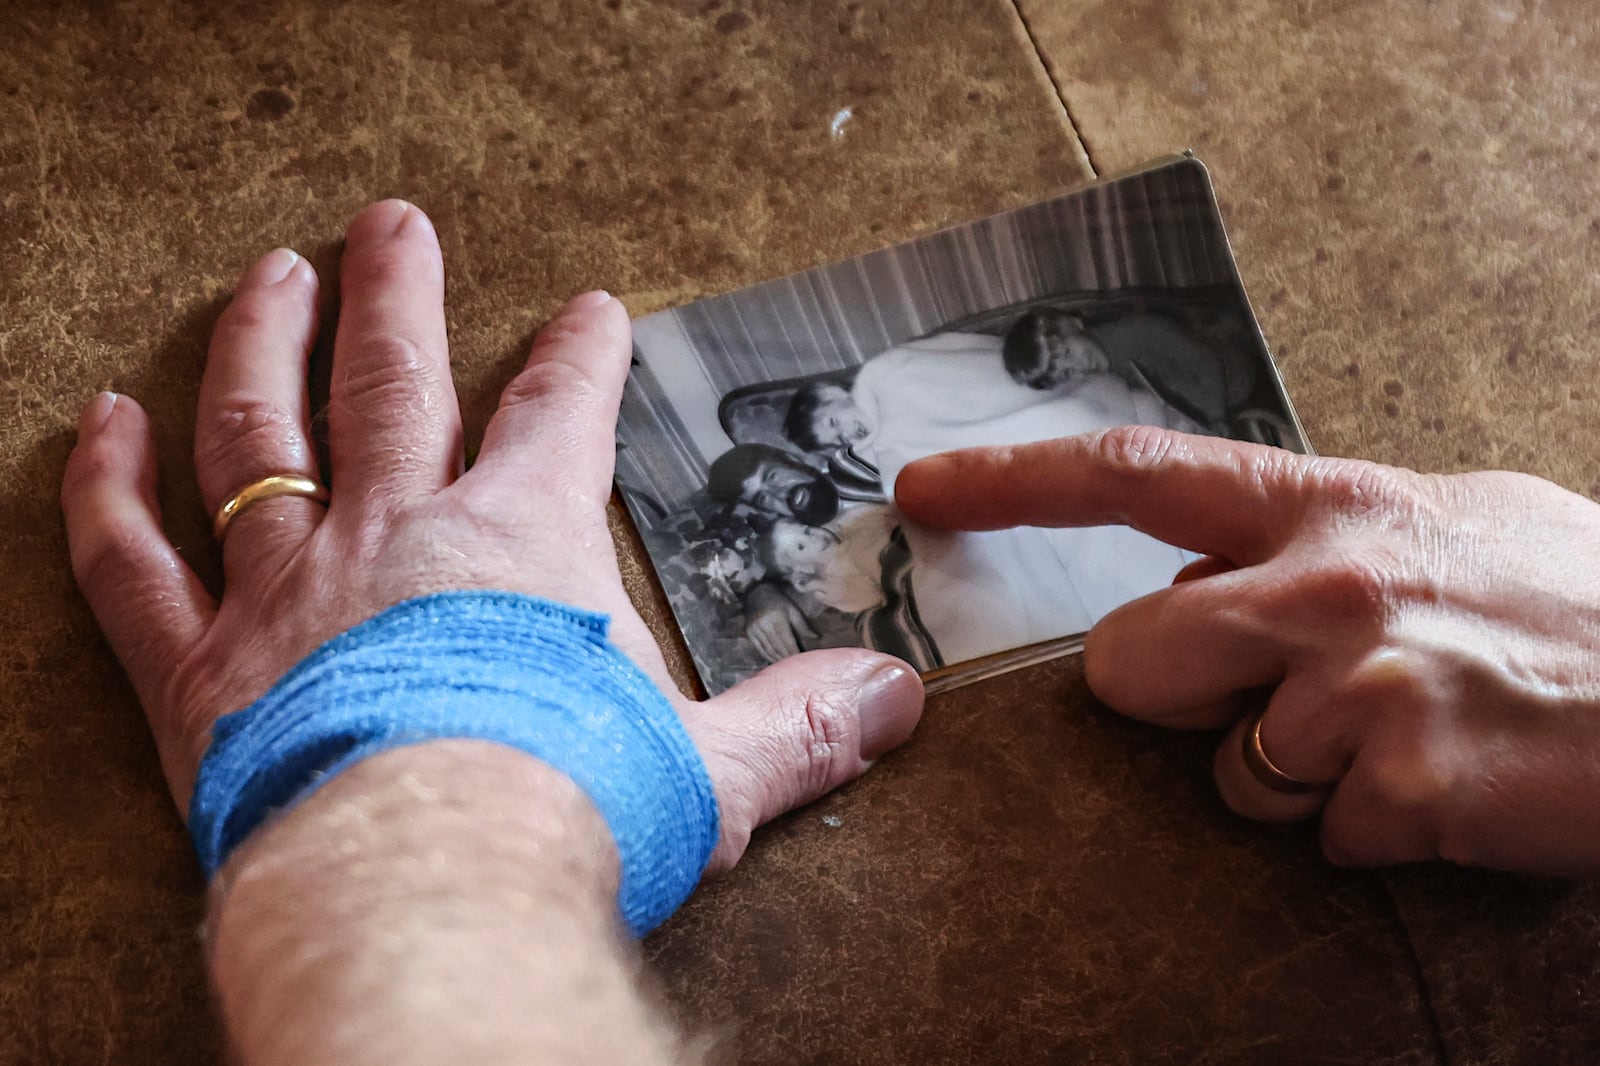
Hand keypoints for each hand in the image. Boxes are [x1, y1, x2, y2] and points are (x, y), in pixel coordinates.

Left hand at [62, 200, 922, 876]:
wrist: (425, 880)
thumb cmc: (566, 811)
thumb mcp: (713, 767)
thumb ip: (800, 725)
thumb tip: (893, 703)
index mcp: (521, 542)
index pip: (560, 416)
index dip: (579, 356)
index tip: (587, 313)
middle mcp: (398, 533)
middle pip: (393, 377)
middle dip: (398, 292)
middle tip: (392, 222)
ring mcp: (288, 587)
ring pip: (260, 431)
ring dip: (264, 341)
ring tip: (273, 275)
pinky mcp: (200, 664)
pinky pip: (134, 555)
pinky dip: (109, 483)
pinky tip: (103, 418)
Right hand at [745, 582, 819, 661]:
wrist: (757, 593)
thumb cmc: (779, 602)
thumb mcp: (793, 610)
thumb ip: (803, 625)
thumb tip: (817, 638)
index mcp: (777, 617)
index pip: (787, 640)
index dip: (795, 652)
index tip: (802, 659)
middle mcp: (764, 624)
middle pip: (778, 647)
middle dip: (787, 658)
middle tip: (796, 665)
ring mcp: (754, 629)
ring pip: (768, 650)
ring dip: (778, 659)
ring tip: (787, 665)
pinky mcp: (749, 633)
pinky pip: (760, 649)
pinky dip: (768, 656)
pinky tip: (776, 660)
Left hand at [896, 425, 1599, 874]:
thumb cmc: (1580, 602)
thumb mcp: (1447, 518)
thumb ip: (1317, 529)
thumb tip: (1211, 553)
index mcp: (1330, 503)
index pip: (1130, 474)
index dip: (1010, 483)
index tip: (919, 494)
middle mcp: (1323, 586)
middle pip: (1131, 660)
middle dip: (1173, 694)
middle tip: (1270, 693)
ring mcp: (1354, 690)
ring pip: (1229, 773)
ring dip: (1297, 776)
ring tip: (1405, 737)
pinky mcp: (1395, 790)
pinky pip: (1321, 836)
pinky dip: (1371, 832)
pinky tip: (1448, 788)